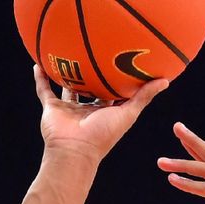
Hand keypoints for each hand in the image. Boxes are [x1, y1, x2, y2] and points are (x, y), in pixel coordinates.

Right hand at [34, 65, 167, 165]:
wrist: (75, 150)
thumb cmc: (104, 135)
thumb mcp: (128, 113)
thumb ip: (144, 97)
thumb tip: (166, 80)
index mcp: (106, 112)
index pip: (113, 93)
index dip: (117, 79)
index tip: (122, 61)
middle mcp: (87, 110)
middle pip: (90, 88)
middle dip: (92, 75)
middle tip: (95, 53)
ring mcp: (69, 110)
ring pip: (67, 88)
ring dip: (65, 74)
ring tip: (65, 54)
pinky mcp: (52, 109)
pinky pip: (44, 90)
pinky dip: (40, 78)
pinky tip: (38, 62)